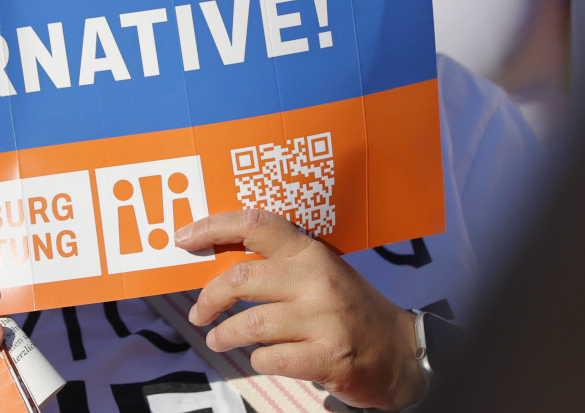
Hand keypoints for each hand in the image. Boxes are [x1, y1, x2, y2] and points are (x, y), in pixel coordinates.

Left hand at [175, 210, 423, 410]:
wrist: (401, 352)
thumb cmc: (348, 308)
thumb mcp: (319, 273)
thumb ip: (278, 265)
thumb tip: (215, 261)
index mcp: (310, 252)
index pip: (255, 225)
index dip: (212, 227)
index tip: (183, 238)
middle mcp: (317, 280)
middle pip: (240, 280)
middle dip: (208, 299)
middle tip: (198, 313)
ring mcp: (324, 319)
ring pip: (249, 324)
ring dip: (225, 335)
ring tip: (218, 340)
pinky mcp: (328, 357)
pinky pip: (269, 358)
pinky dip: (256, 360)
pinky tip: (261, 358)